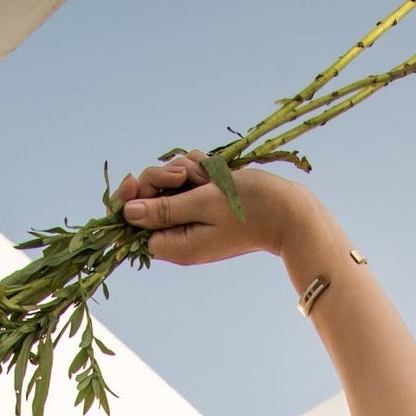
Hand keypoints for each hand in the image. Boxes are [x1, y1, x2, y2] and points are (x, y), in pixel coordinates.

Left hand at [108, 150, 313, 264]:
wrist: (287, 210)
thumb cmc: (249, 209)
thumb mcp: (202, 205)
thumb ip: (164, 210)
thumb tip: (128, 213)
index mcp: (177, 246)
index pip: (134, 226)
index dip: (130, 201)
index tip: (135, 181)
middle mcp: (181, 235)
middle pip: (147, 201)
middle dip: (160, 180)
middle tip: (182, 177)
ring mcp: (193, 218)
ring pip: (167, 184)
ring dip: (182, 171)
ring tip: (206, 178)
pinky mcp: (204, 203)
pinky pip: (187, 178)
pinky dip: (197, 169)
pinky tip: (213, 174)